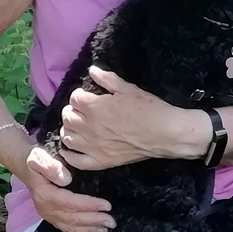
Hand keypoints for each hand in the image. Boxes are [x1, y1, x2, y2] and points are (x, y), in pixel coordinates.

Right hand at [18, 144, 114, 231]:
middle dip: (94, 221)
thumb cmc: (35, 160)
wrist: (24, 165)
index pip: (71, 203)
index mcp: (46, 195)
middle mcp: (47, 209)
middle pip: (73, 218)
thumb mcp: (39, 157)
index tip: (106, 206)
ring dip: (89, 229)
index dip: (89, 205)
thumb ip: (51, 167)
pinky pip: (67, 228)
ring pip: (71, 226)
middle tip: (111, 221)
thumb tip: (66, 179)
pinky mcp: (52, 217)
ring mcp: (49, 215)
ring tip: (106, 229)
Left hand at [57, 67, 198, 169]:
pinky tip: (70, 149)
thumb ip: (107, 79)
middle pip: (67, 117)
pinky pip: (75, 161)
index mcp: (94, 107)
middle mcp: (88, 127)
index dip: (79, 95)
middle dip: (72, 110)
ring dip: (69, 129)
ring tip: (77, 126)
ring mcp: (93, 146)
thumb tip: (92, 70)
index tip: (87, 96)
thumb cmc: (149, 109)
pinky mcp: (100, 161)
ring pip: (68, 137)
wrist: (164, 133)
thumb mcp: (128, 89)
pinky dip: (68, 155)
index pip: (74, 98)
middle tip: (81, 110)